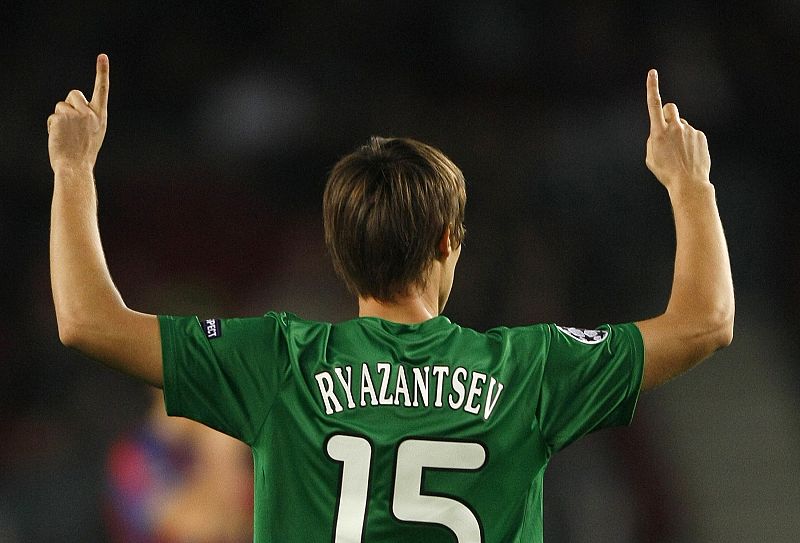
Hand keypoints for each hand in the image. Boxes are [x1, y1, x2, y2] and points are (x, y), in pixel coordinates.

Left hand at [48, 54, 108, 172]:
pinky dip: (54, 127)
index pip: (102, 90)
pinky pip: (54, 116)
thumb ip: (88, 117)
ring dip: (60, 118)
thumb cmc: (84, 154)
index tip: (103, 57)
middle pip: (74, 94)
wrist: (76, 166)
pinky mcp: (62, 116)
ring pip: (61, 106)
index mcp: (101, 116)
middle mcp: (91, 112)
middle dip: (69, 104)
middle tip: (71, 125)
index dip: (102, 72)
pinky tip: (60, 138)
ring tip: (67, 135)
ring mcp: (76, 114)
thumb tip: (72, 108)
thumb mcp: (94, 133)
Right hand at [645, 69, 709, 189]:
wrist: (688, 182)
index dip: (652, 87)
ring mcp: (689, 130)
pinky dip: (689, 141)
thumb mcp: (651, 156)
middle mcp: (675, 127)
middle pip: (671, 108)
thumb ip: (654, 139)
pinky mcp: (700, 136)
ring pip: (681, 124)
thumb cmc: (666, 171)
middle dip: (668, 113)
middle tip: (668, 128)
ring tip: (680, 152)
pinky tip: (689, 155)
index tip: (652, 73)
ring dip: (679, 133)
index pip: (654, 105)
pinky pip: (692, 133)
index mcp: (659, 132)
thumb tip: (661, 130)